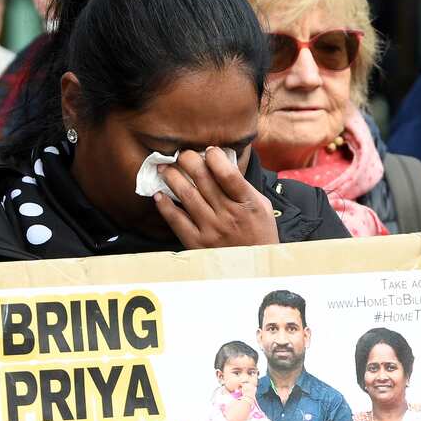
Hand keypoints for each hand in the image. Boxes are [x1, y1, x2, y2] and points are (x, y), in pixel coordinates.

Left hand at [154, 147, 279, 248]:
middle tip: (181, 154)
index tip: (208, 151)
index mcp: (247, 204)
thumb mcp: (261, 206)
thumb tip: (223, 163)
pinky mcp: (197, 243)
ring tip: (165, 168)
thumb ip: (243, 186)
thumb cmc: (259, 233)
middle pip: (203, 179)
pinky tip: (159, 194)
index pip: (227, 173)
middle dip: (188, 160)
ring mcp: (211, 229)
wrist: (254, 268)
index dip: (214, 157)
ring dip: (172, 177)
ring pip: (186, 195)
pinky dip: (165, 205)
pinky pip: (176, 220)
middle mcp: (228, 215)